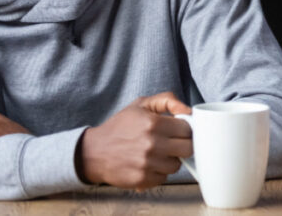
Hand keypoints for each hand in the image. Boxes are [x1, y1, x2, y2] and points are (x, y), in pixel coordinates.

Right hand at [78, 91, 192, 189]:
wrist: (93, 152)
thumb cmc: (119, 127)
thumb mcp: (141, 105)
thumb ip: (167, 100)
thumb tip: (187, 110)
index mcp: (153, 123)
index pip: (187, 129)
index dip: (184, 129)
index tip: (178, 130)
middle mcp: (152, 144)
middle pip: (188, 148)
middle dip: (182, 144)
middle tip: (172, 142)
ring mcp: (147, 164)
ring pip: (177, 164)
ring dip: (170, 159)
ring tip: (157, 153)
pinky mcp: (143, 179)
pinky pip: (164, 177)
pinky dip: (159, 171)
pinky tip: (148, 164)